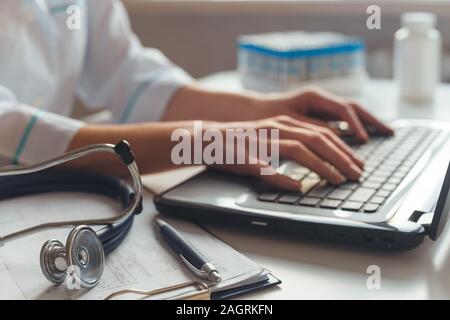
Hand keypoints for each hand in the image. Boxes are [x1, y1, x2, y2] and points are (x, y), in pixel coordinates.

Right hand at [205, 115, 363, 190]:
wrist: (207, 140)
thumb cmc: (241, 144)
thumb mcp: (270, 143)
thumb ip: (290, 151)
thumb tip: (307, 175)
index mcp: (286, 123)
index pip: (322, 132)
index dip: (343, 148)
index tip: (357, 163)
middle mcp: (278, 127)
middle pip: (318, 138)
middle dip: (342, 157)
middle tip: (358, 173)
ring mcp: (263, 140)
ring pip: (301, 149)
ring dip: (323, 166)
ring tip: (339, 179)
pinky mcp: (248, 155)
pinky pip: (268, 168)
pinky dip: (284, 178)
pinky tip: (297, 187)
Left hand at [258, 86, 393, 141]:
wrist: (250, 112)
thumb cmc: (264, 119)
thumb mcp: (284, 126)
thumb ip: (311, 129)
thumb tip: (334, 142)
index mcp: (312, 97)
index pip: (342, 109)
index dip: (355, 125)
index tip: (365, 140)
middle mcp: (320, 98)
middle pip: (353, 107)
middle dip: (372, 120)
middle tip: (390, 133)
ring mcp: (321, 105)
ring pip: (351, 111)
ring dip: (368, 123)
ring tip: (386, 133)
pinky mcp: (319, 113)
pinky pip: (343, 118)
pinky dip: (356, 126)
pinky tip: (364, 137)